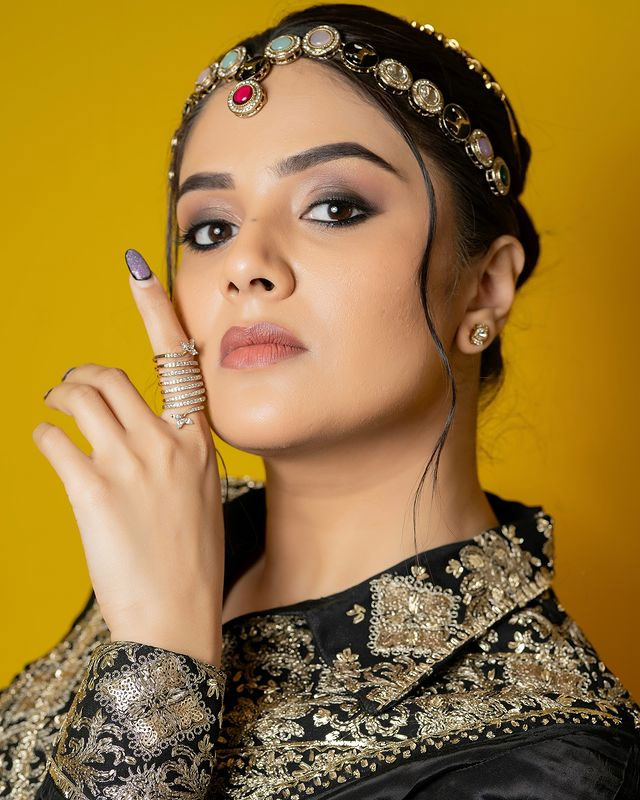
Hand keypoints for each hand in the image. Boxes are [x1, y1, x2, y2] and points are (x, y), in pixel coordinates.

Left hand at [32, 250, 224, 665]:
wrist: (177, 617)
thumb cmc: (190, 560)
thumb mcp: (199, 496)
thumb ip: (175, 456)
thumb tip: (137, 435)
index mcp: (199, 441)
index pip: (181, 359)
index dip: (156, 306)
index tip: (139, 263)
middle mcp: (169, 443)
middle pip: (110, 376)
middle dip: (80, 375)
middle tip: (68, 389)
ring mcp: (132, 464)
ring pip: (79, 396)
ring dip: (57, 397)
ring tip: (54, 411)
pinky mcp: (94, 489)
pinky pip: (54, 438)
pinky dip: (45, 435)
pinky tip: (50, 448)